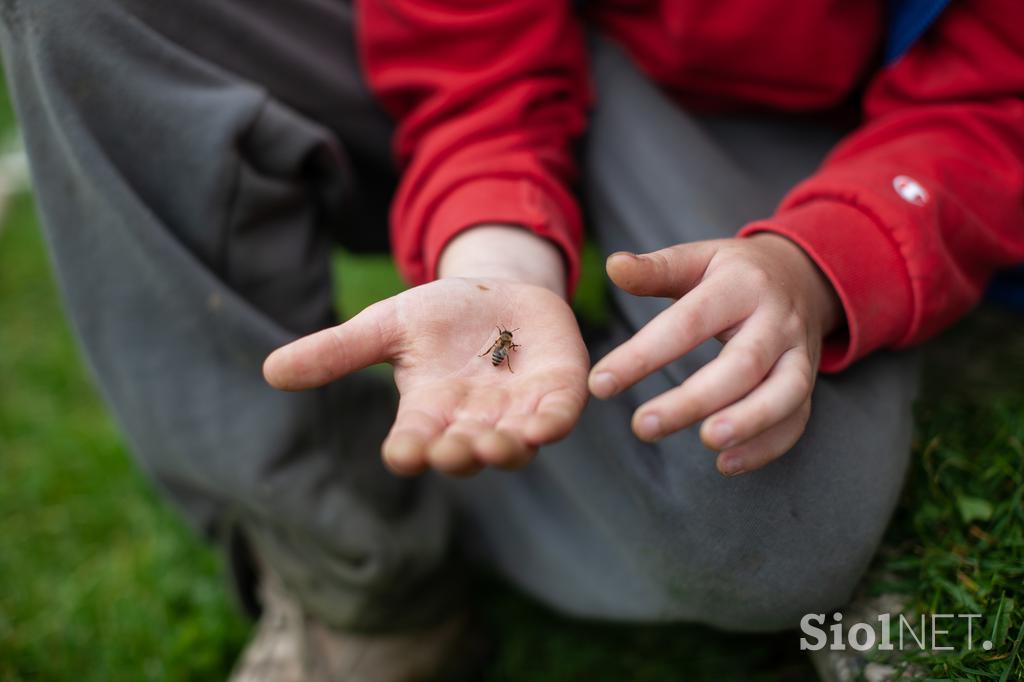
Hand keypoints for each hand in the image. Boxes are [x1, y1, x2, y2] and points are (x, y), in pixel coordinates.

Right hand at [263, 227, 588, 476]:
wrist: (499, 289)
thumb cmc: (439, 316)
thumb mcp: (386, 326)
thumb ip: (338, 351)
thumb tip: (271, 371)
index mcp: (429, 412)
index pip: (414, 443)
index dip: (409, 452)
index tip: (402, 454)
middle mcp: (473, 423)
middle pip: (464, 453)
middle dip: (459, 455)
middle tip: (450, 451)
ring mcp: (518, 412)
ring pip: (513, 447)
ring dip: (506, 450)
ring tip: (495, 445)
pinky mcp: (557, 394)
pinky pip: (558, 418)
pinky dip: (553, 424)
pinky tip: (546, 425)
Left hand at [588, 234, 841, 475]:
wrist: (801, 276)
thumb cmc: (731, 273)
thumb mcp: (696, 259)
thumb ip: (655, 269)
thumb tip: (613, 265)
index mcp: (741, 285)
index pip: (688, 322)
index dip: (644, 354)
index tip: (600, 384)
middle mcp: (777, 320)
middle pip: (741, 364)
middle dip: (693, 400)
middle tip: (642, 426)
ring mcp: (799, 354)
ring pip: (784, 393)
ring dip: (748, 422)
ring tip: (707, 443)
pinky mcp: (808, 384)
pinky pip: (796, 419)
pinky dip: (766, 446)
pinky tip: (726, 465)